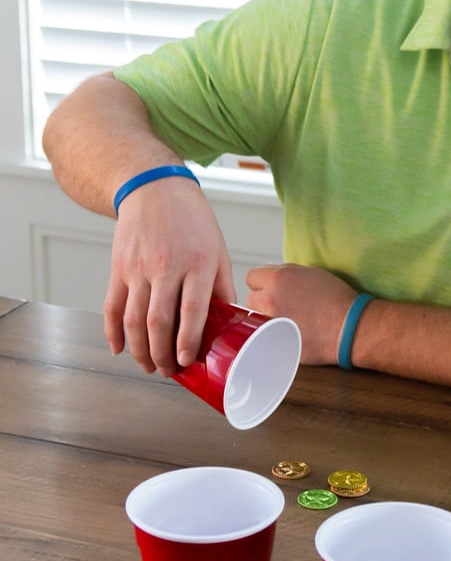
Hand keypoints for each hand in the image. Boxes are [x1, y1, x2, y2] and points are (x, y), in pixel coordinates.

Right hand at [104, 179, 235, 374]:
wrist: (154, 189)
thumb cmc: (192, 220)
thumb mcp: (218, 249)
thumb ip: (221, 287)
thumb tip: (228, 322)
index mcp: (197, 262)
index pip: (192, 310)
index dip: (189, 340)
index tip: (187, 361)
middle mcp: (166, 266)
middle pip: (159, 321)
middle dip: (162, 354)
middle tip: (168, 371)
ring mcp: (138, 268)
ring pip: (134, 320)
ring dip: (140, 350)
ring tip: (149, 366)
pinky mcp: (119, 268)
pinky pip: (112, 306)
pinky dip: (112, 332)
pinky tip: (120, 349)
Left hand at [245, 264, 356, 364]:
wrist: (350, 327)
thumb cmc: (337, 300)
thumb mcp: (312, 273)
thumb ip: (288, 274)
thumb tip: (275, 279)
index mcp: (278, 279)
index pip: (252, 277)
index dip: (263, 282)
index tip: (271, 288)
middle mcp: (270, 300)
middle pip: (250, 299)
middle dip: (263, 301)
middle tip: (281, 305)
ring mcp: (270, 323)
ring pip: (255, 319)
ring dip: (265, 318)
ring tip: (286, 321)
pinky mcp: (274, 342)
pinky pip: (266, 336)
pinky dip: (274, 335)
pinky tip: (291, 333)